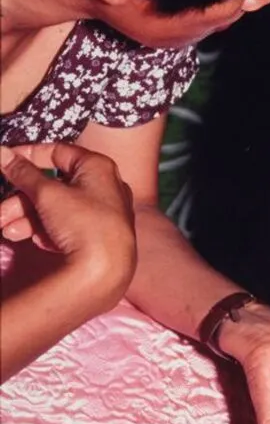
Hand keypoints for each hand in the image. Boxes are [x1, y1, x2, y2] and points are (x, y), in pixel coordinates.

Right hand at [0, 143, 135, 296]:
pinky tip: (32, 241)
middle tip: (1, 212)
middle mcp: (104, 187)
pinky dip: (47, 231)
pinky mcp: (97, 237)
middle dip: (21, 200)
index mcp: (98, 167)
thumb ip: (23, 172)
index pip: (58, 152)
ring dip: (27, 218)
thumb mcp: (47, 194)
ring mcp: (102, 214)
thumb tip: (2, 152)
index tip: (5, 161)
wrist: (105, 272)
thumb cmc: (81, 223)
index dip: (29, 155)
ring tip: (7, 231)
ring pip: (57, 209)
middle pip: (53, 186)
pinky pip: (68, 226)